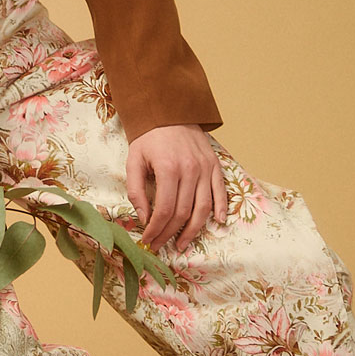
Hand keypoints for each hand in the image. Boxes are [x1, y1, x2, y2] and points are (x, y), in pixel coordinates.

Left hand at [125, 123, 227, 252]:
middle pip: (183, 213)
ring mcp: (205, 168)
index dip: (156, 229)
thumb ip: (136, 190)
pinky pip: (221, 192)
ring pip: (203, 208)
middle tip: (161, 245)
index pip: (164, 210)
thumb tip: (144, 218)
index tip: (149, 240)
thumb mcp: (133, 160)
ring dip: (194, 230)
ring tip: (182, 243)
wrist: (169, 110)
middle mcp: (190, 170)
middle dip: (170, 233)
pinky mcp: (214, 165)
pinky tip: (217, 223)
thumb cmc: (148, 137)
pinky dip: (220, 209)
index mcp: (168, 169)